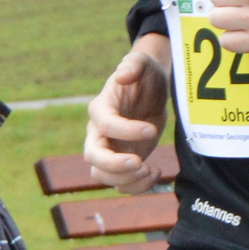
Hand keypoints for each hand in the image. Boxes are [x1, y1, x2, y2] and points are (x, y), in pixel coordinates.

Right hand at [85, 34, 172, 193]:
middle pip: (92, 156)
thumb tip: (121, 74)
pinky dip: (136, 186)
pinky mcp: (122, 163)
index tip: (151, 130)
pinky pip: (120, 184)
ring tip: (149, 170)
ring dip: (125, 179)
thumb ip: (133, 65)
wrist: (152, 91)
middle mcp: (98, 133)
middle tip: (139, 163)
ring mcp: (109, 150)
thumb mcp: (143, 63)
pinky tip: (155, 172)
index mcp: (101, 109)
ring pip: (102, 175)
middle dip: (113, 165)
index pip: (104, 124)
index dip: (125, 130)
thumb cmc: (145, 75)